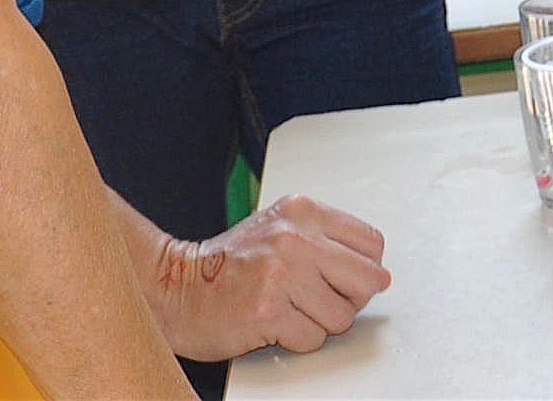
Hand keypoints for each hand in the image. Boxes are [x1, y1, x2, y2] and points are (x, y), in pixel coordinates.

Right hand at [143, 195, 389, 359]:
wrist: (175, 287)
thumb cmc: (228, 265)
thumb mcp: (278, 228)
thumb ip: (324, 239)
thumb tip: (377, 272)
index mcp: (302, 211)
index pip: (372, 244)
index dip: (364, 270)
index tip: (345, 281)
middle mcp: (294, 237)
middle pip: (368, 280)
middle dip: (350, 300)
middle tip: (321, 301)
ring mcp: (281, 274)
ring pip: (343, 316)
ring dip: (320, 323)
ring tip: (290, 310)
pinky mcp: (267, 311)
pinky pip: (313, 339)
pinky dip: (297, 340)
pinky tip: (274, 324)